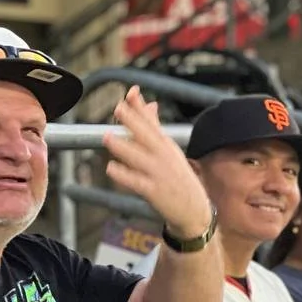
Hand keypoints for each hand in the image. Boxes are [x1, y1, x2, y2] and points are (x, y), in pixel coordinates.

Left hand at [104, 86, 212, 239]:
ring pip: (137, 157)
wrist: (194, 210)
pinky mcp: (153, 191)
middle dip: (133, 121)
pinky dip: (122, 174)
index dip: (140, 106)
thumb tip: (150, 104)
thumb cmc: (178, 177)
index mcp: (166, 145)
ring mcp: (158, 174)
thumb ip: (155, 128)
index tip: (131, 91)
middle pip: (146, 135)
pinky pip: (135, 181)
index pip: (151, 121)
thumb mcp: (171, 150)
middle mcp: (163, 156)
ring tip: (107, 137)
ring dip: (122, 147)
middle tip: (119, 108)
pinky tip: (111, 168)